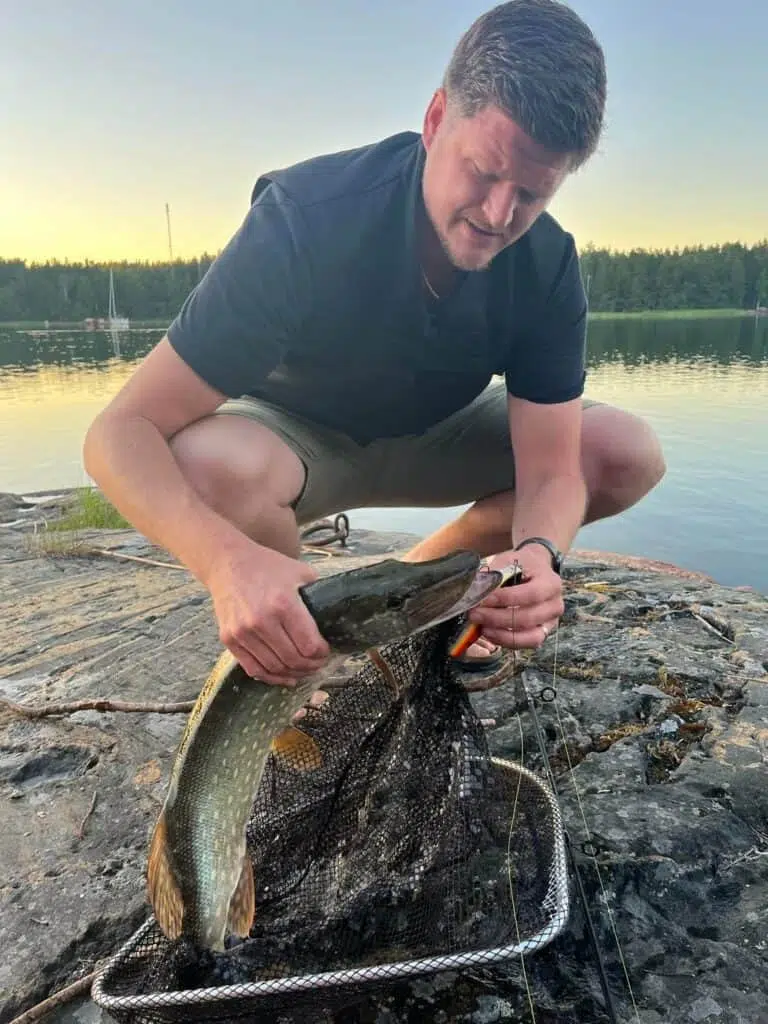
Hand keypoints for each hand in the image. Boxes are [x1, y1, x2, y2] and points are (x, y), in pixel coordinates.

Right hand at [206, 541, 331, 684]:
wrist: (228, 563)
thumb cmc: (268, 567)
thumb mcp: (301, 572)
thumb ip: (318, 594)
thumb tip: (336, 616)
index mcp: (283, 603)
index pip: (309, 645)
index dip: (322, 653)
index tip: (326, 650)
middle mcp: (261, 620)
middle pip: (293, 660)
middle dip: (311, 666)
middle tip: (318, 663)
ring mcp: (242, 632)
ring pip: (275, 668)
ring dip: (294, 673)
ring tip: (304, 669)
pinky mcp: (229, 639)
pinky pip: (254, 669)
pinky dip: (272, 677)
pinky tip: (284, 675)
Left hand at [466, 545, 563, 650]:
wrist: (536, 569)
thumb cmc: (521, 565)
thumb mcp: (508, 561)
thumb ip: (494, 576)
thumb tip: (474, 592)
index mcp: (551, 583)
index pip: (530, 595)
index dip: (504, 599)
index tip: (481, 599)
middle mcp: (555, 605)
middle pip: (528, 618)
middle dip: (497, 618)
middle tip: (474, 614)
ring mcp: (550, 622)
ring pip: (529, 637)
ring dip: (501, 634)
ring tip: (481, 626)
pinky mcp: (542, 634)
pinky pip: (525, 644)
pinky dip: (505, 641)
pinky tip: (489, 632)